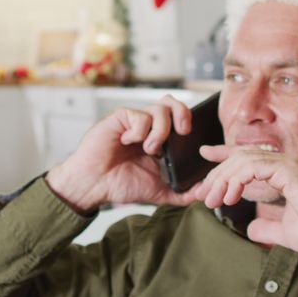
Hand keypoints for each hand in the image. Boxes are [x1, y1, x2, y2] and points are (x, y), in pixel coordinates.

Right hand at [45, 95, 200, 213]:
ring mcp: (133, 121)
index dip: (189, 121)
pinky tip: (129, 142)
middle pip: (172, 103)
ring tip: (151, 149)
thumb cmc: (120, 185)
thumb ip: (181, 193)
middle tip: (183, 131)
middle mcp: (148, 126)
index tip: (192, 139)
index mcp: (158, 139)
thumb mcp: (158, 191)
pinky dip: (140, 131)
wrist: (93, 186)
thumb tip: (204, 192)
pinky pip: (138, 115)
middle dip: (183, 113)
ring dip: (160, 130)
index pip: (179, 117)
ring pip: (159, 109)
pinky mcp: (119, 118)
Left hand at [194, 146, 297, 273]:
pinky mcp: (290, 171)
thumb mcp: (286, 233)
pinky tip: (230, 196)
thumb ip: (268, 228)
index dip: (224, 155)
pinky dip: (237, 179)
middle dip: (217, 174)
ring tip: (212, 199)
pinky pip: (254, 167)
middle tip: (202, 194)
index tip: (205, 156)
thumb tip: (251, 228)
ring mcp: (288, 165)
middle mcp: (285, 165)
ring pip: (243, 160)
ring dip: (223, 179)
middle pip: (240, 158)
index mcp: (285, 175)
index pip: (248, 159)